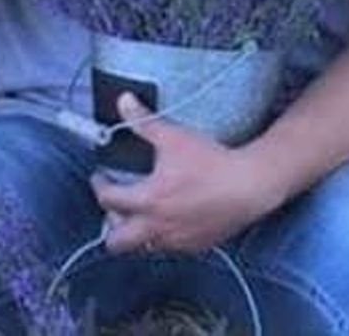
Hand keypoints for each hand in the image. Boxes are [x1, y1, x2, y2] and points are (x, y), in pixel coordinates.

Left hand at [91, 93, 286, 254]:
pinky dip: (162, 236)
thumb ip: (145, 121)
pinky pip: (167, 248)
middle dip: (110, 224)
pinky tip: (170, 218)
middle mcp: (157, 226)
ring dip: (136, 232)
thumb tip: (123, 100)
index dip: (99, 186)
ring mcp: (175, 240)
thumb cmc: (211, 162)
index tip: (101, 178)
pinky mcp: (194, 246)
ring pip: (142, 247)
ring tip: (141, 213)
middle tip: (116, 206)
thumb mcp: (174, 137)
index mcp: (148, 200)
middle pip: (116, 242)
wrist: (249, 186)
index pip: (108, 199)